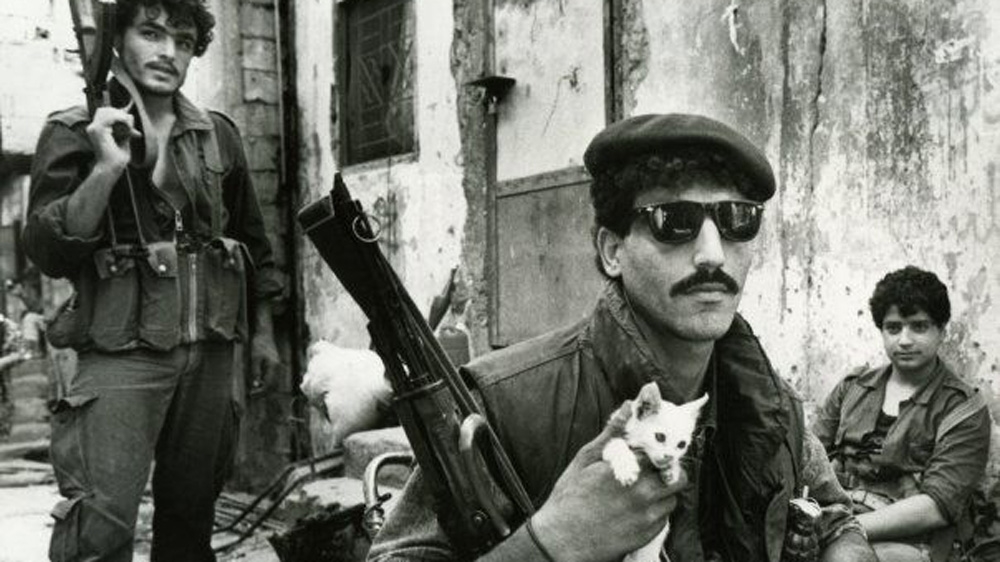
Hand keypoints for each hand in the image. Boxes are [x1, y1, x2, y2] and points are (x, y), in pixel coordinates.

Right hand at [85, 105, 139, 171]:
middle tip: (131, 125)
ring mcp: (94, 128)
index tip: (129, 123)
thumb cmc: (117, 159)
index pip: (104, 112)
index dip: (117, 114)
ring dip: (121, 117)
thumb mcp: (124, 139)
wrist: (112, 168)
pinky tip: (128, 127)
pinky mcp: (98, 130)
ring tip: (130, 128)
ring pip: (107, 111)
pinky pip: (111, 117)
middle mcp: (93, 128)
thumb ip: (126, 128)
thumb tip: (130, 115)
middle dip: (120, 114)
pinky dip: (121, 120)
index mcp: (97, 130)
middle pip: (105, 110)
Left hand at [250, 332, 282, 394]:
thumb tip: (256, 385)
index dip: (260, 392)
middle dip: (263, 392)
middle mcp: (278, 368)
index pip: (269, 384)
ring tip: (255, 391)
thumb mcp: (254, 358)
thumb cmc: (258, 344)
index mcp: (274, 366)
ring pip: (274, 383)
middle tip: (252, 395)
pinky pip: (273, 378)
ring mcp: (279, 366)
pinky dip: (267, 383)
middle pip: (273, 386)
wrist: (264, 334)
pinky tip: (259, 383)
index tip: (251, 395)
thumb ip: (256, 372)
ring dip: (265, 389)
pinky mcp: (276, 365)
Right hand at [530, 403, 687, 561]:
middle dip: (667, 473)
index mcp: (629, 469)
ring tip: (641, 494)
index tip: (650, 455)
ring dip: (662, 493)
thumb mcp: (586, 459)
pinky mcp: (647, 535)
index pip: (662, 453)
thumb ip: (611, 433)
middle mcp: (643, 492)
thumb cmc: (569, 496)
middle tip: (653, 474)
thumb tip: (627, 406)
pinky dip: (655, 513)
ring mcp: (647, 516)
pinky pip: (664, 519)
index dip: (658, 453)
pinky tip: (635, 511)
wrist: (561, 539)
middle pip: (677, 477)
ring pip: (673, 498)